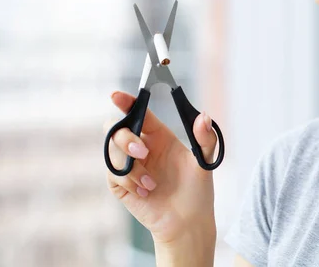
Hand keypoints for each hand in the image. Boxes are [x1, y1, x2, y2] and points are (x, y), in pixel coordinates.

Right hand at [104, 91, 218, 243]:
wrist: (188, 221)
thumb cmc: (197, 190)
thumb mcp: (205, 162)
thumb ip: (205, 138)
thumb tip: (204, 116)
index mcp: (158, 135)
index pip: (139, 111)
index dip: (126, 102)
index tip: (117, 96)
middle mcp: (141, 147)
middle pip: (117, 129)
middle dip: (126, 138)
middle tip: (143, 153)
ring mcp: (129, 165)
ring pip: (112, 150)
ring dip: (132, 166)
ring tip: (151, 183)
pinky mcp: (120, 184)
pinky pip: (113, 173)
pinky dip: (129, 181)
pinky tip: (146, 191)